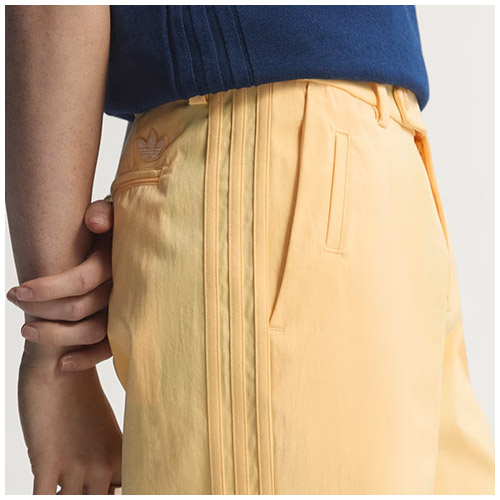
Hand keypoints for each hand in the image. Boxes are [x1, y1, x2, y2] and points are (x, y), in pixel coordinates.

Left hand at [7, 199, 113, 371]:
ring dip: (56, 337)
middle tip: (15, 300)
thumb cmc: (115, 229)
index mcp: (118, 261)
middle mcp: (125, 288)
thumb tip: (93, 223)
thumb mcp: (111, 214)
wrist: (136, 247)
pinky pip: (110, 348)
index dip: (47, 288)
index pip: (81, 280)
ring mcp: (128, 309)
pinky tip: (63, 364)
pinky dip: (87, 358)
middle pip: (81, 309)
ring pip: (94, 332)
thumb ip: (103, 213)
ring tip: (27, 330)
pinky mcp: (128, 324)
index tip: (18, 290)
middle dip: (42, 308)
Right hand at [19, 361, 121, 493]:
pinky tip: (47, 494)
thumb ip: (107, 453)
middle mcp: (102, 463)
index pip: (132, 487)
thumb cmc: (80, 392)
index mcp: (120, 452)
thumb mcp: (103, 426)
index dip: (124, 490)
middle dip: (93, 499)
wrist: (61, 357)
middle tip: (84, 489)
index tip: (109, 486)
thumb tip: (105, 477)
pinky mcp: (47, 460)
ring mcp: (75, 464)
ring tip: (65, 490)